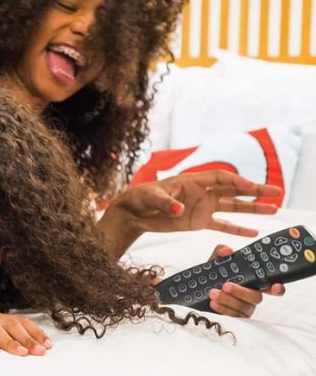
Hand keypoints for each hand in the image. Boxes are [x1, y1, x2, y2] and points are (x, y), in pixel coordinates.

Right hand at [0, 312, 51, 355]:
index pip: (22, 322)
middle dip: (28, 339)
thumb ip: (11, 338)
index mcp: (0, 319)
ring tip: (22, 353)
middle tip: (39, 351)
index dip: (36, 332)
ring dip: (10, 342)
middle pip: (12, 325)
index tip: (48, 345)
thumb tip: (34, 348)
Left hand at [113, 171, 281, 236]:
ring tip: (273, 209)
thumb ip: (166, 203)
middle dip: (255, 191)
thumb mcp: (152, 198)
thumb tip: (178, 210)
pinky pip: (221, 225)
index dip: (237, 182)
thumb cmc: (141, 198)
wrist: (134, 213)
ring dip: (252, 209)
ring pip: (232, 207)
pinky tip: (253, 232)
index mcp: (192, 181)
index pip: (221, 179)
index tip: (251, 188)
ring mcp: (202, 207)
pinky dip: (237, 229)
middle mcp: (201, 193)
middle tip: (277, 191)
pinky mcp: (198, 222)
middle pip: (233, 190)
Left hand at [205, 244, 284, 317]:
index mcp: (252, 281)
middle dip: (241, 291)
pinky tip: (213, 303)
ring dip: (228, 299)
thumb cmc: (211, 277)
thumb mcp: (214, 262)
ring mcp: (244, 308)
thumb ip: (220, 252)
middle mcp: (251, 295)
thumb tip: (228, 250)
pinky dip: (223, 309)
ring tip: (213, 293)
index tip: (276, 286)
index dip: (277, 287)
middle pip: (256, 297)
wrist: (196, 292)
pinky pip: (234, 316)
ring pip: (243, 307)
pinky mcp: (235, 317)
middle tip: (227, 285)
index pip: (270, 285)